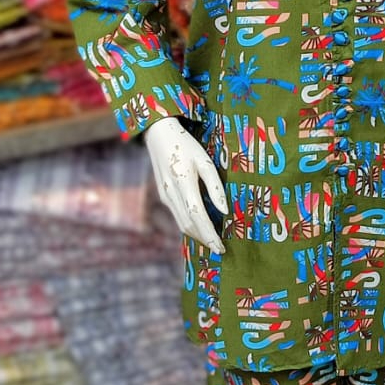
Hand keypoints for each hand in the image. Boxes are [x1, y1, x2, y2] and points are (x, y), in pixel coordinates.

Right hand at [144, 117, 228, 253]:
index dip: (209, 234)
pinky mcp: (164, 196)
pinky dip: (190, 226)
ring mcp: (165, 196)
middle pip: (189, 224)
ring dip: (197, 236)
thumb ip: (215, 186)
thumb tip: (225, 211)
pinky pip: (178, 216)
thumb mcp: (205, 161)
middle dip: (205, 239)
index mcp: (184, 182)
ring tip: (212, 242)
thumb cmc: (186, 145)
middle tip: (220, 249)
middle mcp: (171, 192)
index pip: (198, 216)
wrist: (158, 135)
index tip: (221, 246)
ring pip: (182, 223)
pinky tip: (200, 229)